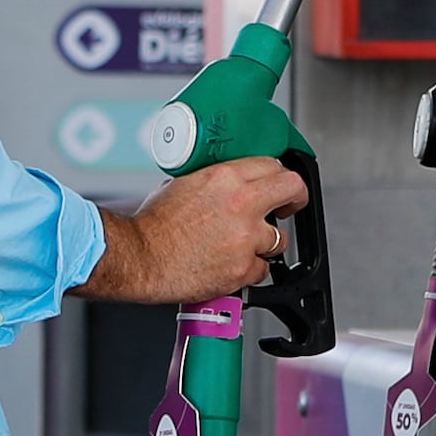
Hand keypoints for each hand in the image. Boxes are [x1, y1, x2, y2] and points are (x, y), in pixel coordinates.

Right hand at [84, 159, 306, 305]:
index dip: (277, 176)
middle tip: (288, 207)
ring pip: (281, 238)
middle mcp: (241, 203)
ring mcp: (246, 238)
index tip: (277, 186)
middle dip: (295, 199)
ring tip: (243, 245)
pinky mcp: (243, 268)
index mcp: (225, 177)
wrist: (140, 258)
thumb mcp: (183, 184)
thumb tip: (227, 185)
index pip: (273, 165)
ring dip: (267, 242)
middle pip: (293, 189)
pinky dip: (249, 270)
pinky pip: (262, 269)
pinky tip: (230, 265)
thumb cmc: (152, 226)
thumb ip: (215, 183)